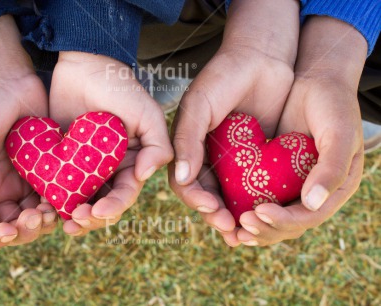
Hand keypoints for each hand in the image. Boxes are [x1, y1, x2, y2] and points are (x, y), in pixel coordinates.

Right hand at [0, 16, 55, 247]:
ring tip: (51, 212)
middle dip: (26, 230)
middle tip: (37, 218)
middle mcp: (3, 193)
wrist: (9, 84)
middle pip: (15, 227)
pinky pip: (57, 197)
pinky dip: (61, 204)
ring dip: (46, 221)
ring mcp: (27, 184)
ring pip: (38, 217)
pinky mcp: (49, 173)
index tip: (10, 229)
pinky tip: (68, 199)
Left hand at [49, 52, 173, 235]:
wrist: (84, 66)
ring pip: (78, 200)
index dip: (113, 207)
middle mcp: (108, 171)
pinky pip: (56, 185)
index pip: (124, 193)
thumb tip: (145, 176)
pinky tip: (43, 205)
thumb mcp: (147, 114)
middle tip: (75, 220)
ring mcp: (83, 167)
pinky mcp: (60, 161)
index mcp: (131, 164)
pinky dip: (52, 198)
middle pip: (101, 204)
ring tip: (61, 221)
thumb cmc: (120, 89)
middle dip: (91, 218)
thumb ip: (158, 145)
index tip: (98, 212)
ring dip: (72, 215)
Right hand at [169, 0, 299, 245]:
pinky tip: (266, 213)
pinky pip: (254, 184)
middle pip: (208, 195)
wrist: (261, 56)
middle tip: (232, 229)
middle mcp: (208, 157)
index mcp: (189, 147)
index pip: (185, 183)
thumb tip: (182, 178)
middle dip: (217, 214)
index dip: (196, 199)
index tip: (212, 208)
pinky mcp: (257, 157)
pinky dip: (256, 201)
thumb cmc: (223, 76)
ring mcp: (232, 159)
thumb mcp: (199, 104)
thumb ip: (187, 139)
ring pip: (230, 195)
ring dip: (236, 215)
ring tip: (247, 232)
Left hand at [236, 17, 366, 245]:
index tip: (257, 213)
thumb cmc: (333, 104)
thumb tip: (311, 204)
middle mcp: (313, 192)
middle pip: (286, 225)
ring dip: (249, 224)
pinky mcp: (273, 174)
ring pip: (269, 216)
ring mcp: (292, 184)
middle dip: (262, 229)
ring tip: (227, 224)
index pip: (308, 217)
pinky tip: (222, 205)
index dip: (283, 221)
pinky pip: (256, 196)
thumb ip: (331, 168)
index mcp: (334, 188)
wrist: (315, 81)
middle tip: (239, 225)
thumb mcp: (339, 133)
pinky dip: (241, 205)